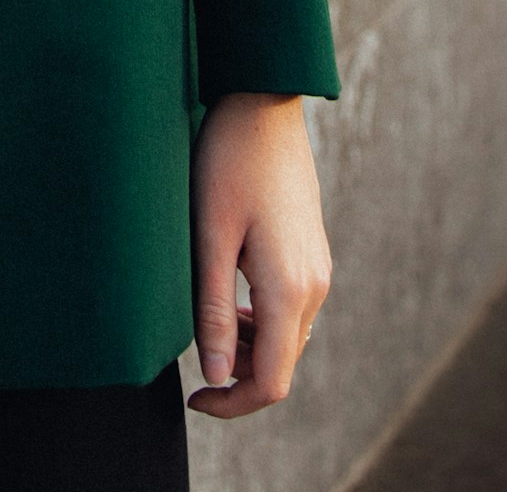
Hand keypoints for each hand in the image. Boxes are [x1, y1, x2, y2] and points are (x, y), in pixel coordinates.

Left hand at [186, 91, 330, 417]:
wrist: (263, 102)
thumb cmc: (227, 161)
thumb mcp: (208, 236)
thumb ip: (211, 309)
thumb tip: (214, 376)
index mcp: (289, 289)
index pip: (271, 381)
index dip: (232, 403)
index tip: (192, 398)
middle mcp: (314, 287)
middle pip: (282, 365)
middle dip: (237, 376)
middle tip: (189, 358)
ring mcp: (317, 270)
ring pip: (287, 339)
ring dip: (247, 348)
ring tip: (203, 321)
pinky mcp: (311, 254)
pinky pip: (291, 311)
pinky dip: (260, 322)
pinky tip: (227, 299)